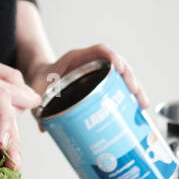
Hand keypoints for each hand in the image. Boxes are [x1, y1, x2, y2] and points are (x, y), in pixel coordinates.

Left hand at [29, 45, 149, 110]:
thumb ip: (37, 103)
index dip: (111, 56)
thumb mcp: (37, 88)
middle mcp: (91, 64)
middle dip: (130, 77)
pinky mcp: (101, 85)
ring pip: (122, 77)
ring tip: (142, 105)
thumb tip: (43, 127)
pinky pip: (119, 88)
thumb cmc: (40, 79)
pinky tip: (136, 111)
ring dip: (135, 89)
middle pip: (117, 64)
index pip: (99, 51)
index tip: (119, 67)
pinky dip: (129, 98)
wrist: (40, 79)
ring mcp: (98, 74)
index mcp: (76, 59)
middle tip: (136, 92)